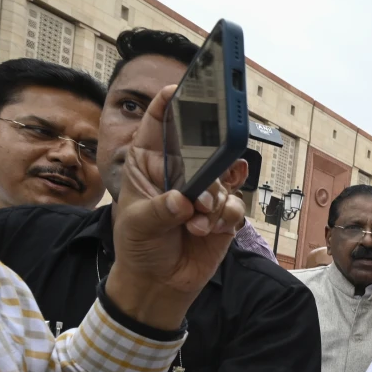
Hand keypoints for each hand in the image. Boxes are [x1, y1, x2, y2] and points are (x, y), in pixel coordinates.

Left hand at [105, 83, 244, 329]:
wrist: (159, 283)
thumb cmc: (138, 247)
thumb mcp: (138, 224)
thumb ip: (161, 209)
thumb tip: (184, 200)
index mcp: (151, 164)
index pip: (160, 125)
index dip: (169, 103)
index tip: (178, 88)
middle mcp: (180, 172)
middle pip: (203, 146)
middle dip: (210, 156)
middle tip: (214, 164)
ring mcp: (204, 192)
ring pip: (223, 180)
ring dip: (212, 201)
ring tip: (196, 220)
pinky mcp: (221, 214)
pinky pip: (233, 206)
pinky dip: (222, 218)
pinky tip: (206, 230)